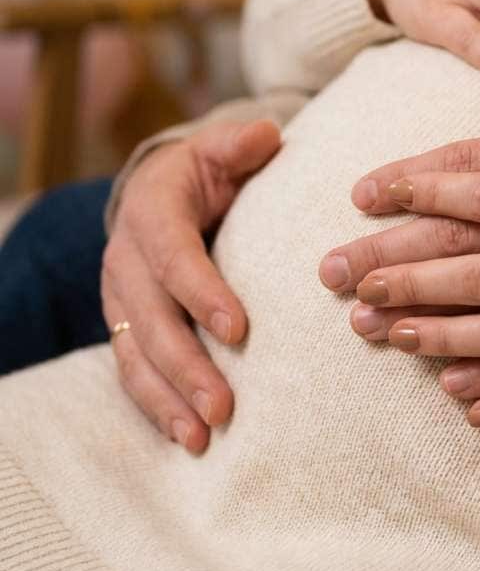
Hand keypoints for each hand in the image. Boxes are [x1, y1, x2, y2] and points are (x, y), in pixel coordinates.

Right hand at [102, 119, 280, 452]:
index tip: (239, 330)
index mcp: (153, 214)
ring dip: (168, 398)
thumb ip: (241, 145)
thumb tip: (267, 134)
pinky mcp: (125, 325)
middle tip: (224, 407)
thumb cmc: (206, 171)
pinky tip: (184, 436)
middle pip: (152, 319)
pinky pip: (132, 370)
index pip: (175, 257)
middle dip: (187, 365)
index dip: (202, 293)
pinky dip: (155, 405)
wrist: (162, 189)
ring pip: (136, 354)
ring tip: (203, 436)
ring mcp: (120, 299)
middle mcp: (126, 260)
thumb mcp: (220, 148)